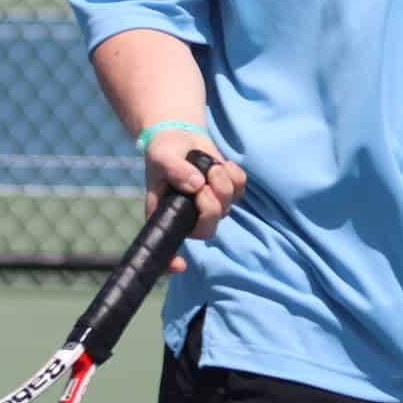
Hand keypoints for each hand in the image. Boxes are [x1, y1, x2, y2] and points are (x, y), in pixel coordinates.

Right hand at [142, 130, 247, 271]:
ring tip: (210, 166)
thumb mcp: (162, 156)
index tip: (180, 265)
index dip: (172, 261)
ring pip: (227, 206)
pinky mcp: (227, 192)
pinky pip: (240, 189)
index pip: (167, 247)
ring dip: (222, 183)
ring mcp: (210, 206)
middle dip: (211, 205)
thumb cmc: (164, 151)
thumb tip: (196, 185)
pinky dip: (234, 174)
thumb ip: (176, 170)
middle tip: (204, 181)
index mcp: (165, 215)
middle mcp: (188, 216)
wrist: (181, 136)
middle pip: (208, 229)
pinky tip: (221, 163)